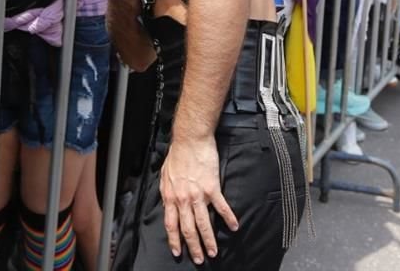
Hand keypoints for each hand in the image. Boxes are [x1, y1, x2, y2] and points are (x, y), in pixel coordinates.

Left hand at [160, 137, 237, 262]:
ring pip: (204, 223)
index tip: (178, 251)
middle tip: (199, 259)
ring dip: (209, 240)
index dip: (175, 240)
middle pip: (188, 229)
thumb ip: (167, 193)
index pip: (171, 224)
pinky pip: (221, 207)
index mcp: (171, 196)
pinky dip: (228, 218)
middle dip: (194, 247)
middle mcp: (183, 198)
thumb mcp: (165, 175)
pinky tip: (234, 227)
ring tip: (214, 252)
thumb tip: (168, 205)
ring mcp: (198, 194)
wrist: (190, 140)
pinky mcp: (212, 187)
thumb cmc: (177, 155)